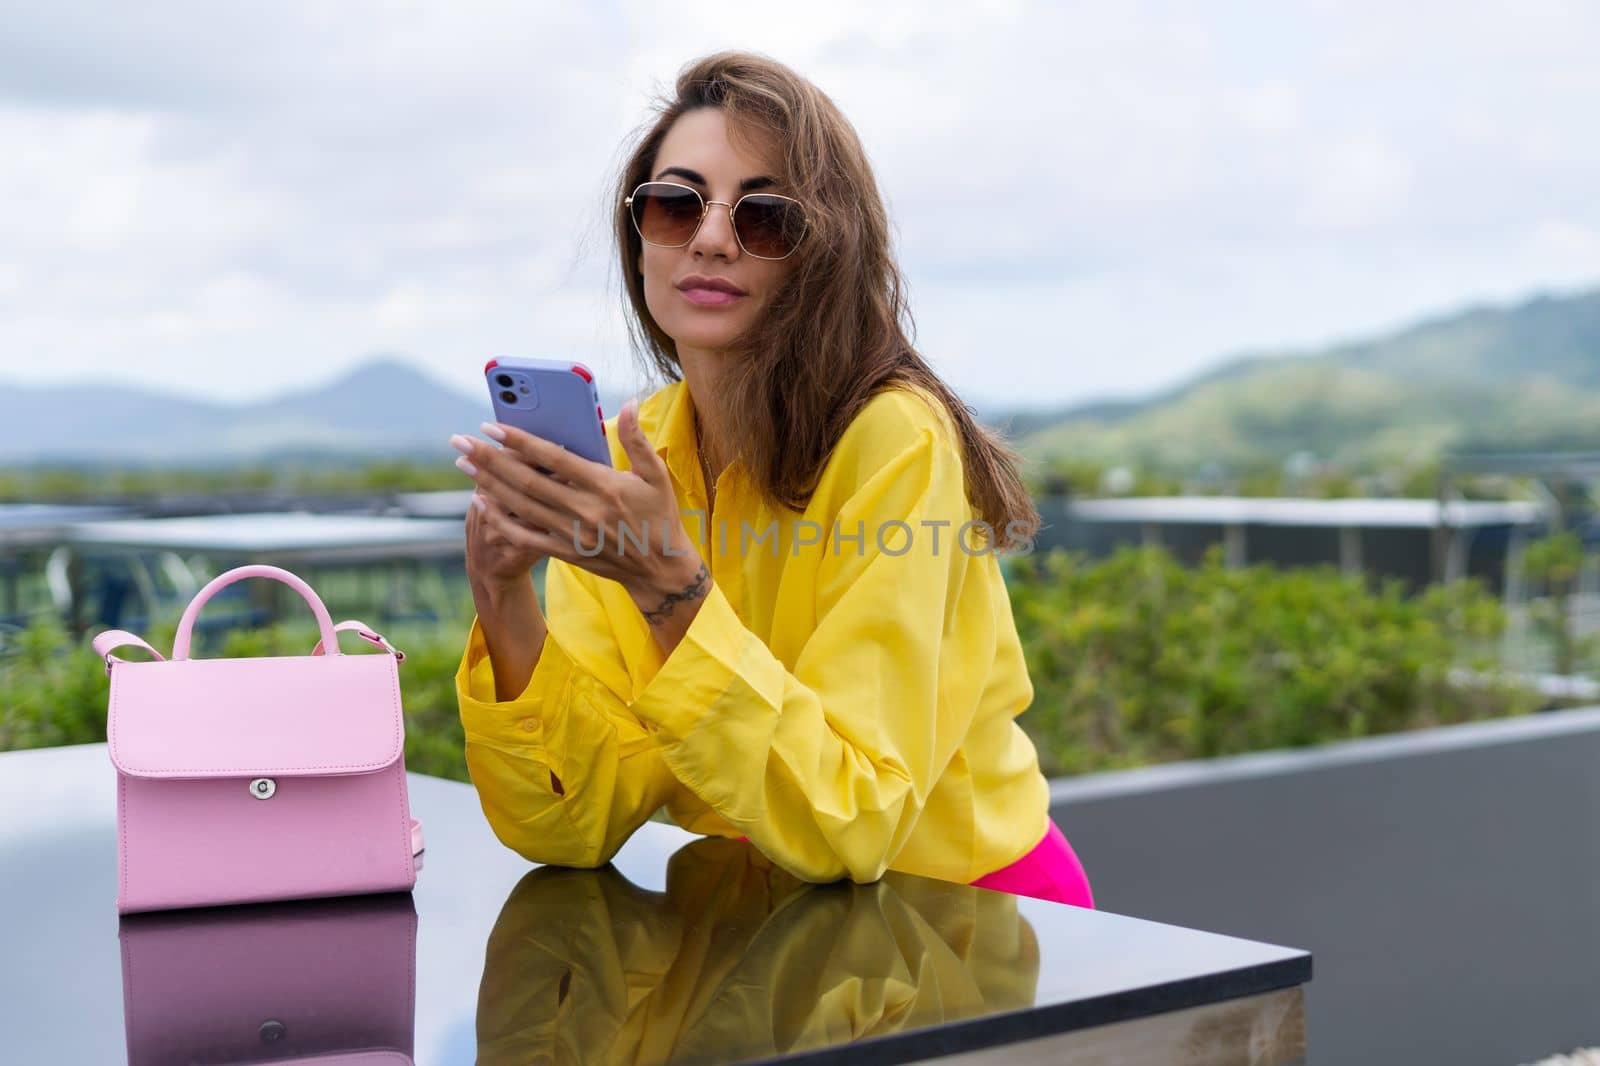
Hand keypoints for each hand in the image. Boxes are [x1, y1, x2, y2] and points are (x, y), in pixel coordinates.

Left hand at [451, 400, 702, 598]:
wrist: (660, 568)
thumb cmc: (659, 516)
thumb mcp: (657, 475)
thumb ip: (638, 439)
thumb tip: (629, 403)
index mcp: (604, 485)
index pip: (553, 458)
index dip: (519, 441)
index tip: (492, 426)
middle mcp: (584, 509)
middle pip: (527, 480)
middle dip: (490, 459)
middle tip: (461, 441)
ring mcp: (572, 533)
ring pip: (521, 505)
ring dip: (488, 484)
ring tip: (464, 464)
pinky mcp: (566, 551)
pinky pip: (525, 536)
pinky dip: (501, 519)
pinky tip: (481, 503)